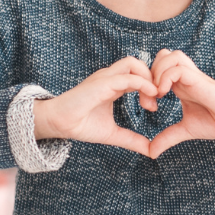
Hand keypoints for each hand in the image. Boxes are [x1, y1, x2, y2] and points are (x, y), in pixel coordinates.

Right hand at [33, 57, 158, 155]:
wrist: (59, 124)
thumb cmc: (81, 125)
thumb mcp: (112, 134)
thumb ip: (131, 139)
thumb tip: (150, 151)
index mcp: (113, 85)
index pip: (138, 75)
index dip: (150, 87)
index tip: (153, 107)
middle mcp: (110, 77)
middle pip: (138, 64)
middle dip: (152, 79)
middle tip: (155, 101)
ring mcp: (105, 77)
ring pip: (133, 63)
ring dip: (148, 78)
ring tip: (153, 98)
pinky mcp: (101, 82)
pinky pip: (126, 76)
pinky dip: (142, 83)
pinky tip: (149, 96)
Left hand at [146, 49, 214, 158]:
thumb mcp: (186, 130)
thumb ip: (167, 137)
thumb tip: (151, 153)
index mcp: (181, 85)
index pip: (157, 68)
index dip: (146, 83)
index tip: (148, 105)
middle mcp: (185, 77)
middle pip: (161, 55)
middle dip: (148, 75)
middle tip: (150, 99)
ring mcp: (192, 76)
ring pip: (168, 55)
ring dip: (157, 73)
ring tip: (158, 95)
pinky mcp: (200, 80)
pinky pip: (178, 68)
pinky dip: (166, 78)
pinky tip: (165, 95)